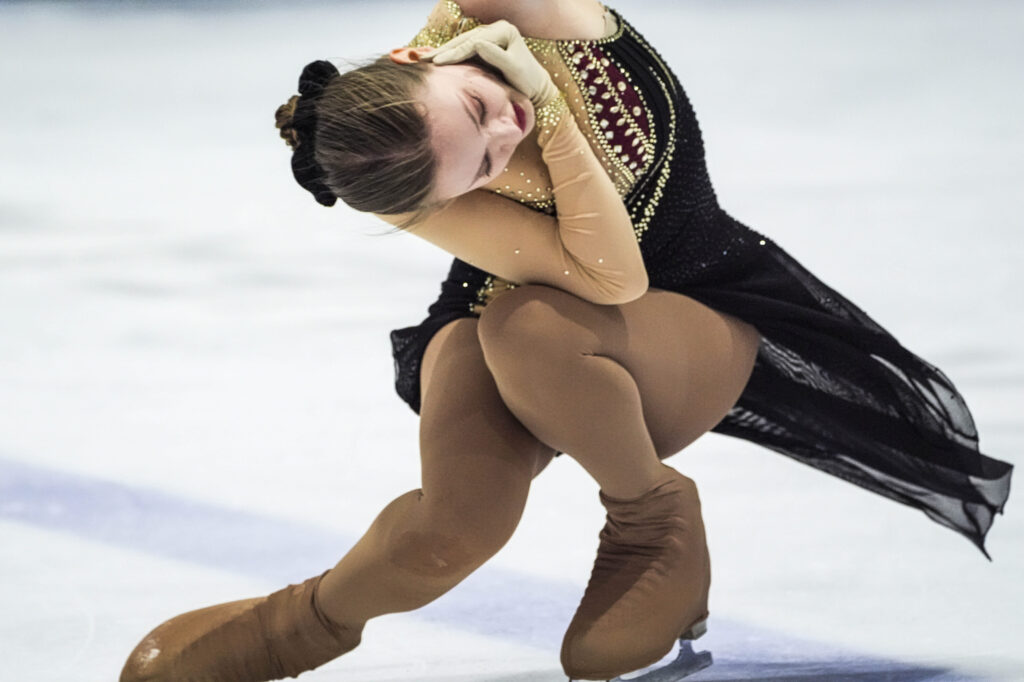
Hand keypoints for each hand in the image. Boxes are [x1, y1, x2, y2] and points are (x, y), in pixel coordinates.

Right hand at [425, 20, 558, 106]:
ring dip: (443, 52)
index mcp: (504, 31)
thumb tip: (477, 44)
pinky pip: (464, 49)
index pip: (474, 41)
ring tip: (423, 59)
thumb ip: (497, 56)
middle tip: (424, 60)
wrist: (537, 89)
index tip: (439, 63)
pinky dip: (449, 55)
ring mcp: (490, 37)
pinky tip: (435, 60)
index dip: (455, 52)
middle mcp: (496, 30)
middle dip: (444, 50)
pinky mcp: (485, 47)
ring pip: (462, 43)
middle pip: (465, 39)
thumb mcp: (514, 70)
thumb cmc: (528, 82)